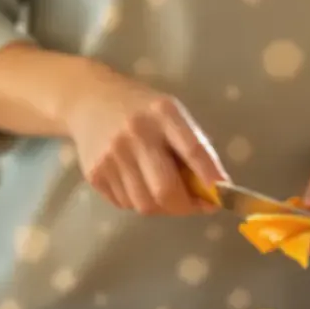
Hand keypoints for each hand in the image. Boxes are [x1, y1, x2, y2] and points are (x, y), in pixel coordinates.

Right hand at [63, 65, 227, 214]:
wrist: (88, 100)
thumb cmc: (141, 110)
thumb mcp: (170, 115)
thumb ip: (191, 147)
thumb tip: (214, 190)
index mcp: (163, 113)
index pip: (192, 150)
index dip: (209, 178)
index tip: (220, 197)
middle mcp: (135, 134)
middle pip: (165, 190)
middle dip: (186, 207)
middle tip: (195, 206)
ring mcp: (111, 156)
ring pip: (145, 205)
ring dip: (163, 208)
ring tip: (165, 193)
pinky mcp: (94, 174)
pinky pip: (126, 204)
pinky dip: (139, 202)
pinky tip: (139, 183)